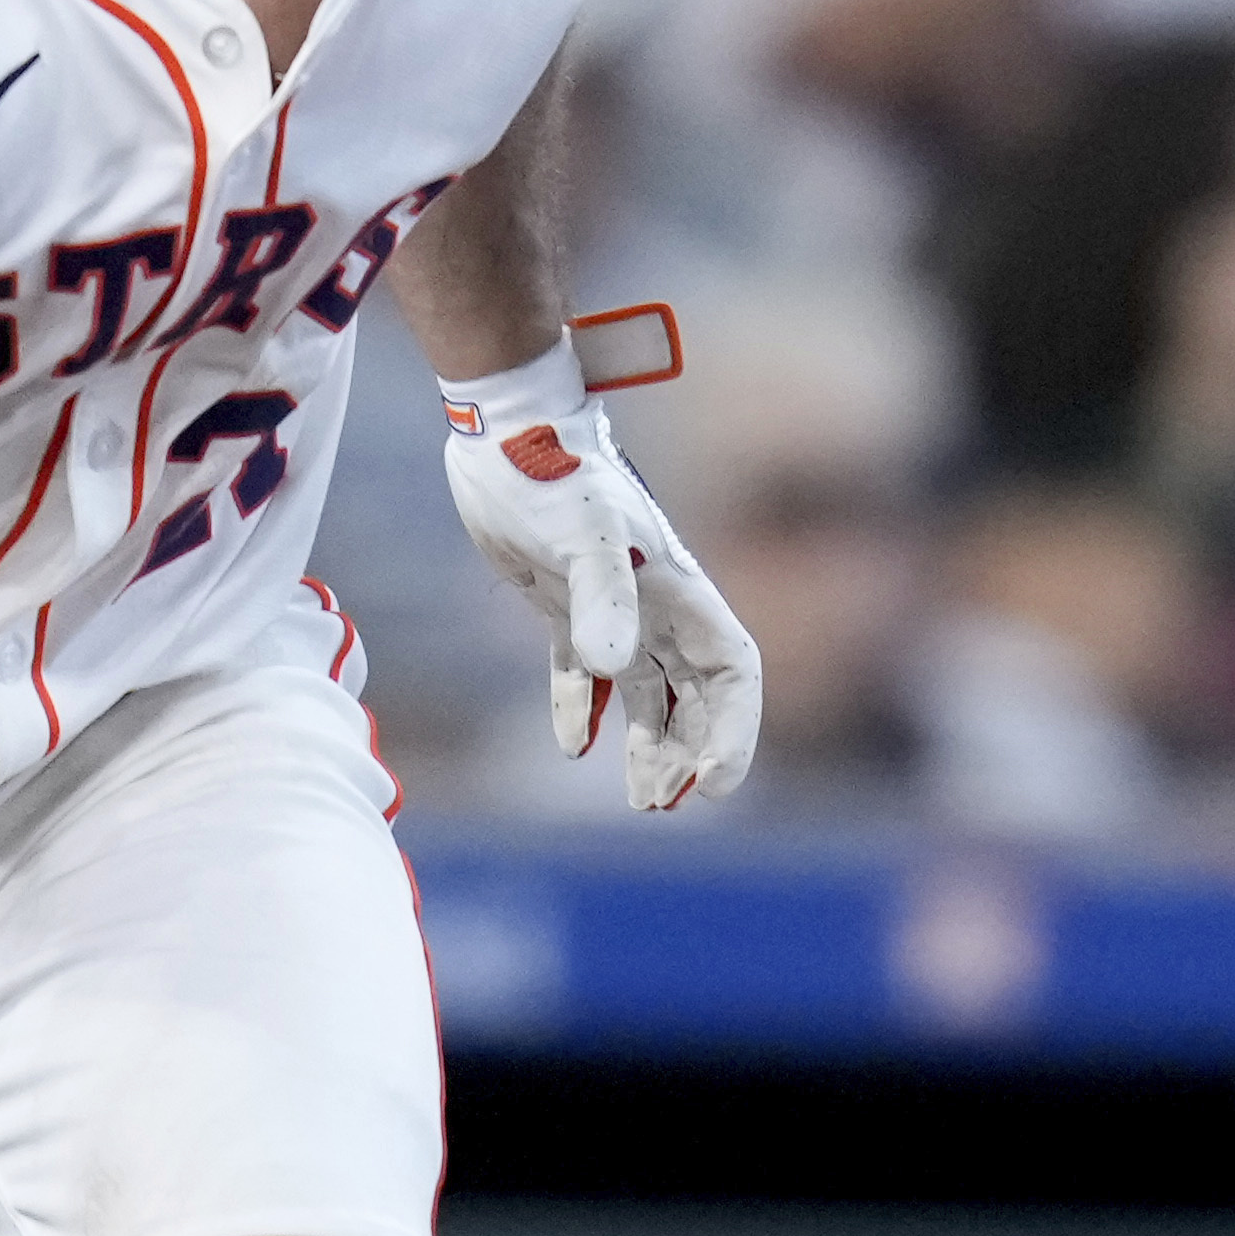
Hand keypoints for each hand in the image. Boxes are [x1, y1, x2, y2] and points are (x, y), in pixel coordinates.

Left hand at [440, 370, 762, 809]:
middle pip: (697, 694)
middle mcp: (656, 603)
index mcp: (680, 590)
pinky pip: (586, 673)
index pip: (732, 672)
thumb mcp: (581, 533)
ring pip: (651, 691)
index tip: (711, 785)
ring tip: (643, 800)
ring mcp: (612, 605)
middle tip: (661, 806)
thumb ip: (602, 598)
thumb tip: (616, 669)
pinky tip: (574, 747)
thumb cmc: (552, 471)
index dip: (733, 731)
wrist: (501, 429)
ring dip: (652, 745)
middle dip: (691, 752)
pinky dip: (587, 709)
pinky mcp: (563, 602)